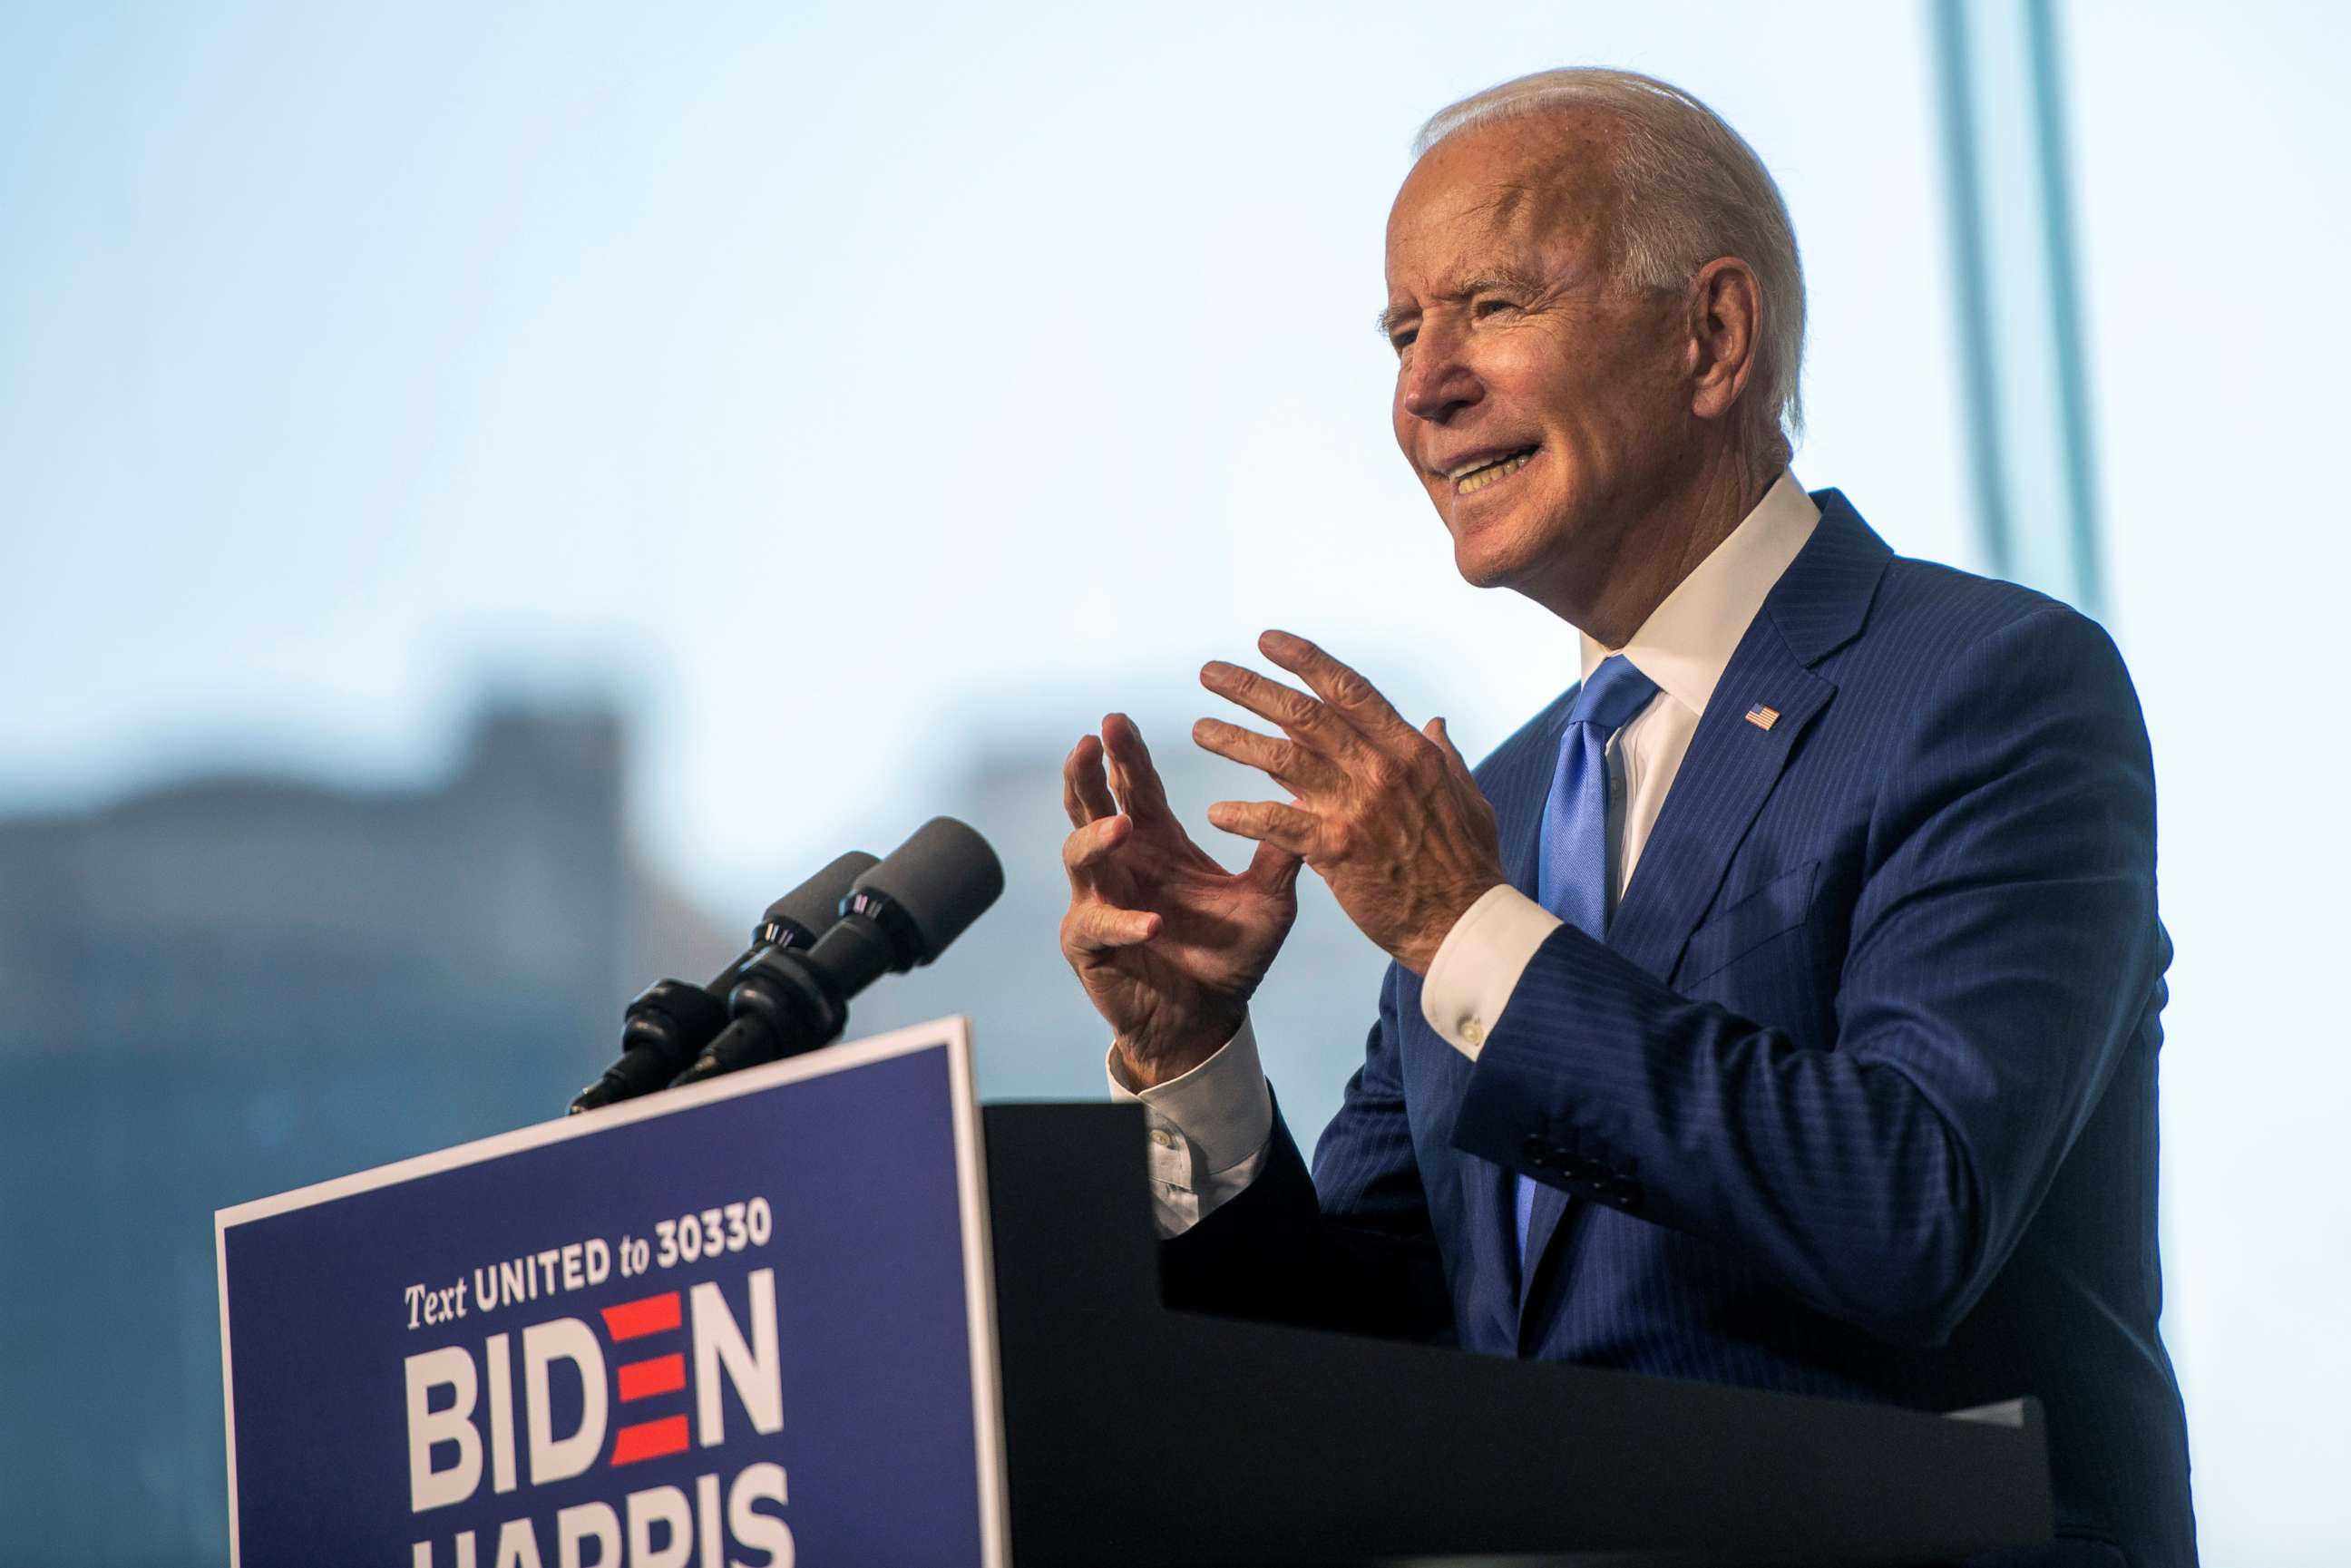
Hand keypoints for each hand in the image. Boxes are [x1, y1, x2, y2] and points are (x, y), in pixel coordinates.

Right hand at [1059, 713, 1302, 1089]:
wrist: (1208, 1019)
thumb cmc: (1230, 957)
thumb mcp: (1268, 901)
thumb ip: (1282, 855)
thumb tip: (1313, 801)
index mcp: (1158, 844)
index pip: (1136, 787)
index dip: (1126, 754)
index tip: (1117, 718)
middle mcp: (1122, 864)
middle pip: (1091, 806)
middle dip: (1088, 773)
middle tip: (1091, 742)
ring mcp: (1099, 901)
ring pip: (1078, 856)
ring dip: (1097, 838)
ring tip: (1123, 826)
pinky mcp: (1091, 944)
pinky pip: (1097, 925)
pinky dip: (1124, 922)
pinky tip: (1152, 924)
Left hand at [1194, 631, 1505, 974]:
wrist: (1463, 922)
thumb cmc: (1466, 864)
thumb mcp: (1466, 796)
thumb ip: (1443, 755)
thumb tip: (1433, 723)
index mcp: (1408, 750)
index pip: (1349, 690)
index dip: (1305, 661)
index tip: (1267, 642)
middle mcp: (1380, 769)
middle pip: (1304, 715)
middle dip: (1252, 689)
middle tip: (1210, 674)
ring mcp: (1356, 808)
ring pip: (1283, 760)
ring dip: (1236, 741)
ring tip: (1201, 729)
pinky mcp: (1336, 850)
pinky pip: (1278, 823)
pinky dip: (1244, 816)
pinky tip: (1216, 812)